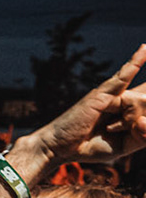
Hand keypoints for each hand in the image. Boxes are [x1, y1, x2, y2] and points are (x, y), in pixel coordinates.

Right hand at [28, 46, 145, 164]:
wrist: (60, 148)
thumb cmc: (89, 146)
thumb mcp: (125, 145)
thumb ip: (143, 135)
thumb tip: (145, 118)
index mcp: (128, 111)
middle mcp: (122, 99)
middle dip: (140, 122)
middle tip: (113, 130)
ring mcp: (112, 94)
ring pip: (141, 100)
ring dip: (129, 120)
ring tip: (109, 129)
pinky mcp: (101, 93)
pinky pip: (123, 77)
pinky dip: (135, 63)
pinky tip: (145, 50)